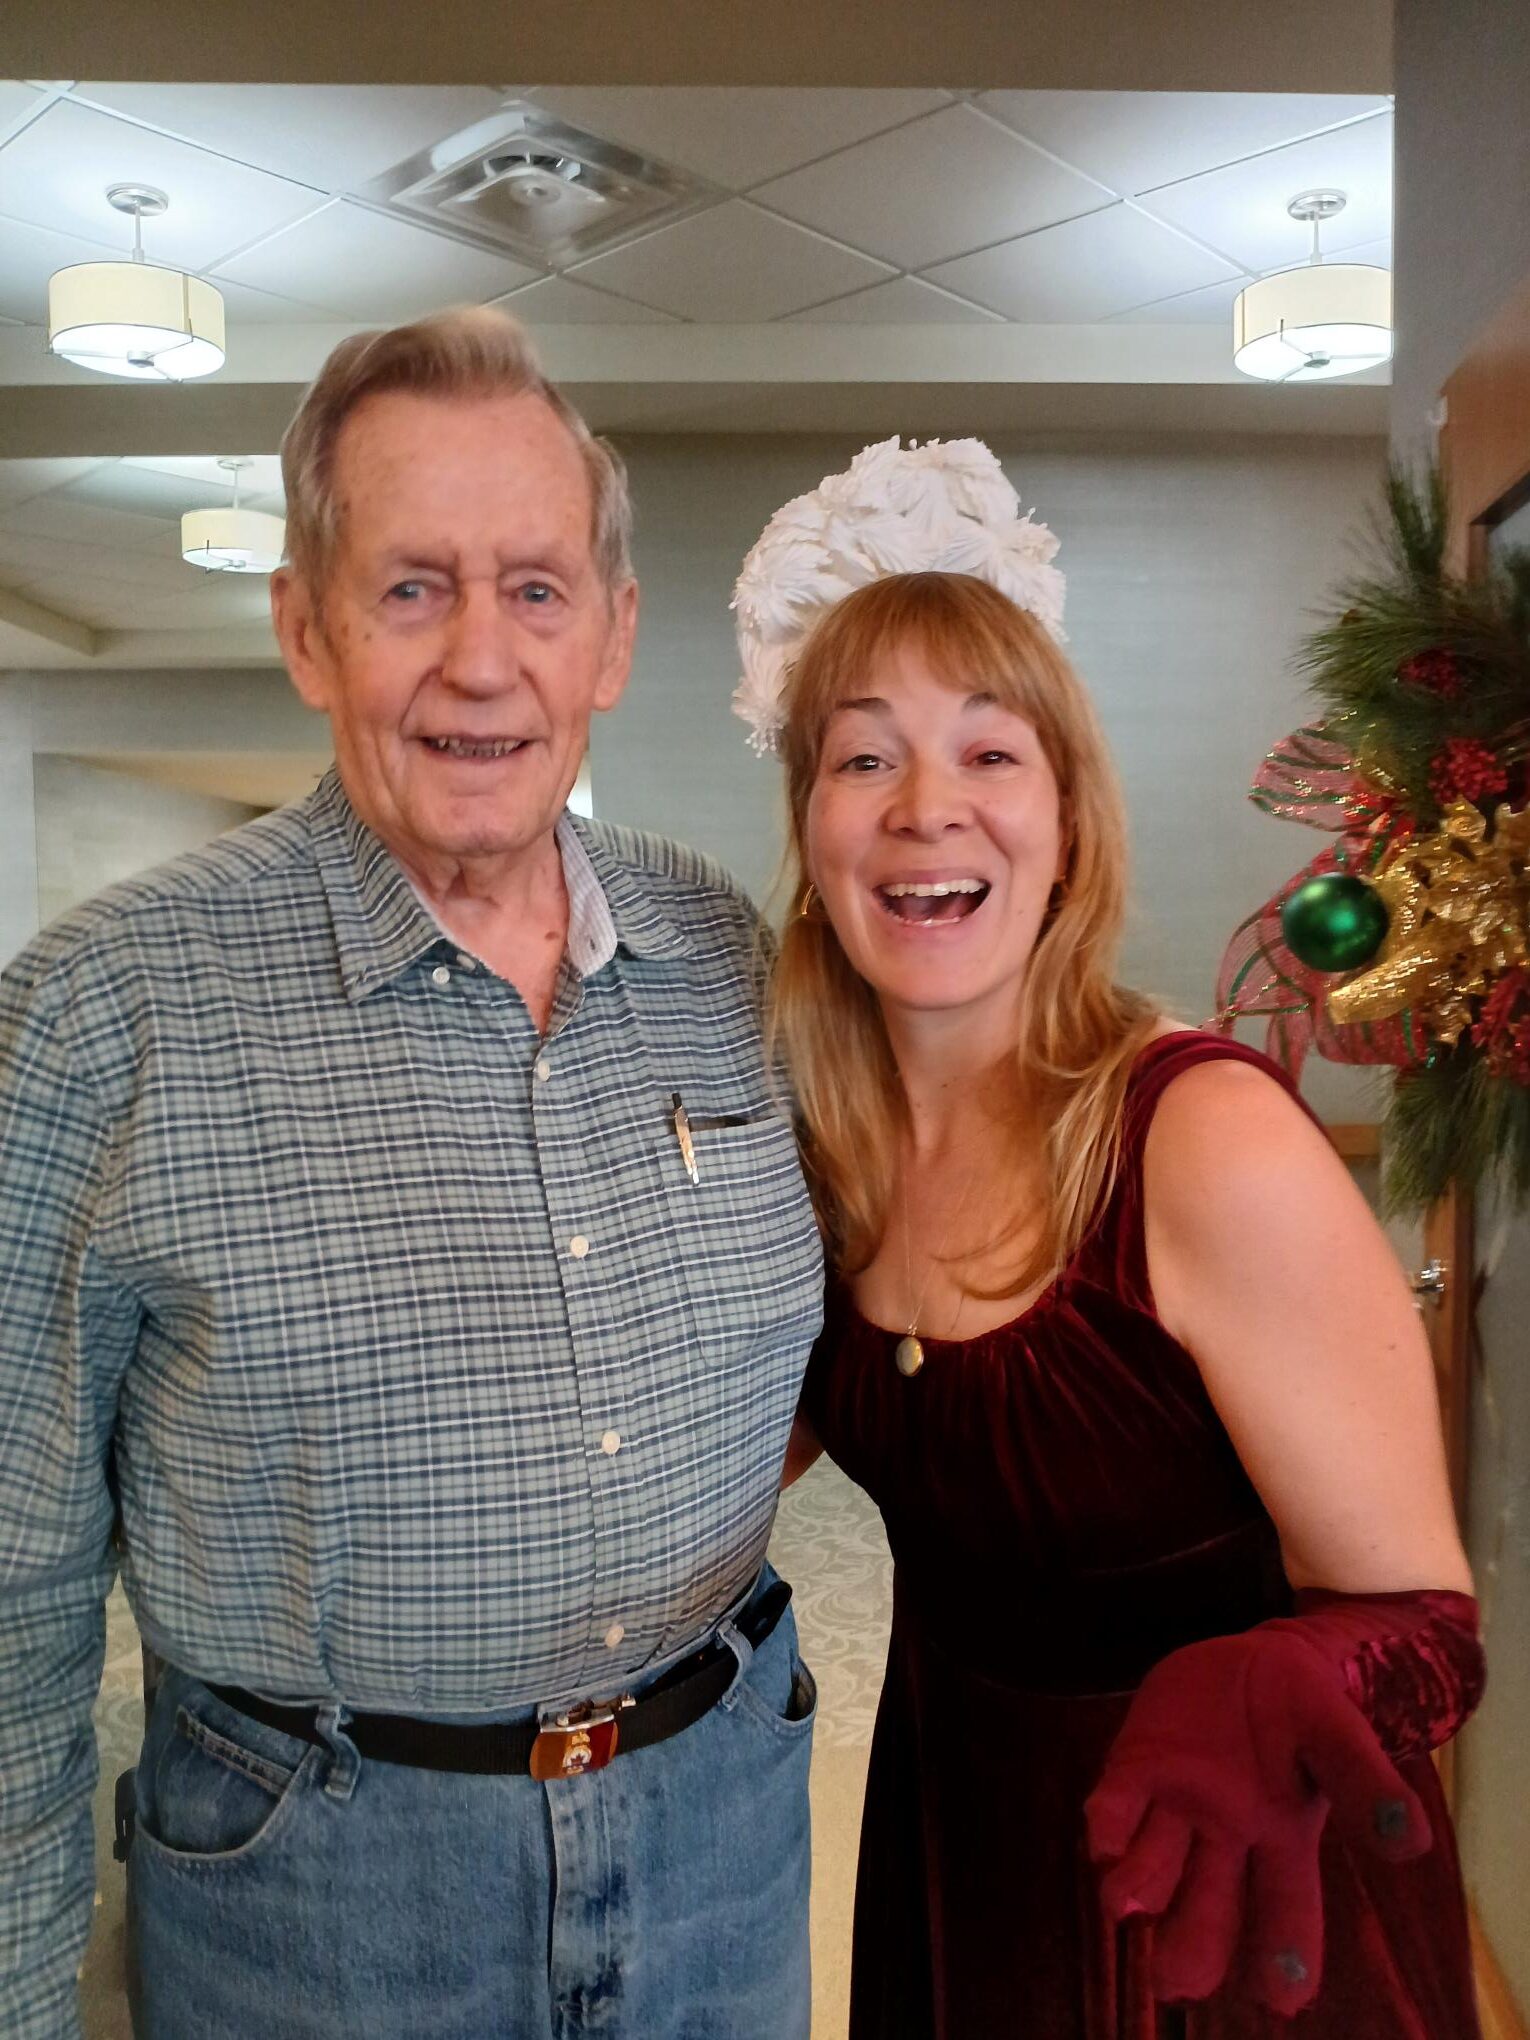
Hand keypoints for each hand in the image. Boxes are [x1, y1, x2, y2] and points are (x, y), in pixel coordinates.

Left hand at [1084, 1627, 1430, 2013]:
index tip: (1281, 2000)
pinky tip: (1101, 1841)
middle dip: (1192, 1946)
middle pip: (1208, 1907)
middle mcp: (1225, 1840)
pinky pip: (1119, 1801)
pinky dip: (1109, 1823)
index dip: (1284, 1955)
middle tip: (1176, 1980)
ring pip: (1155, 1863)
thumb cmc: (1308, 1712)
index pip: (1286, 1911)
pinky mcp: (1138, 1766)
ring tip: (1125, 1905)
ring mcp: (1177, 1806)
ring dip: (1140, 1886)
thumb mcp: (1341, 1739)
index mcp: (1284, 1843)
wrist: (1259, 1659)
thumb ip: (1366, 1785)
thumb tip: (1412, 1842)